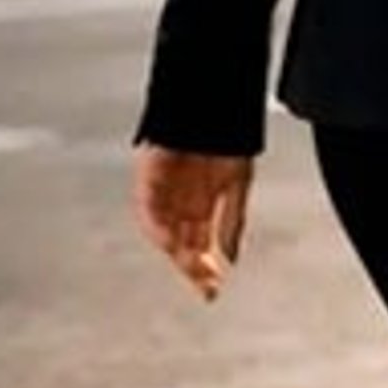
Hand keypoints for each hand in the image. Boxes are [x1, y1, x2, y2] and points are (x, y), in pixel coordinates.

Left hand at [134, 146, 256, 298]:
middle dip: (191, 266)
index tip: (214, 289)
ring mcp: (163, 188)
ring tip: (191, 266)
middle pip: (180, 243)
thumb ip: (233, 220)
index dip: (204, 269)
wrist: (211, 98)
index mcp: (201, 202)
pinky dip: (158, 225)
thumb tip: (231, 257)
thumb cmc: (228, 132)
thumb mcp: (239, 180)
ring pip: (162, 230)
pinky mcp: (147, 173)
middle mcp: (181, 199)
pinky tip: (172, 238)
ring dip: (175, 250)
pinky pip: (147, 207)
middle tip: (206, 284)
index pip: (197, 245)